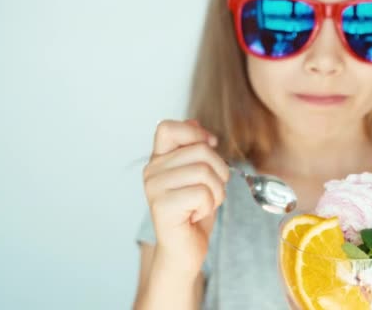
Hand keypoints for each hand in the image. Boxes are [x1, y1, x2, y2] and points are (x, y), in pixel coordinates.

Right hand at [142, 119, 228, 271]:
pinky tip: (195, 216)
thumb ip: (194, 148)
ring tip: (202, 205)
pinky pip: (202, 193)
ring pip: (205, 172)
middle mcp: (152, 171)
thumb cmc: (194, 211)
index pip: (168, 127)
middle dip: (219, 173)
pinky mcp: (162, 206)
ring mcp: (154, 188)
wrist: (185, 249)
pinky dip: (209, 206)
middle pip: (201, 151)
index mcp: (158, 159)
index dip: (195, 134)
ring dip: (216, 192)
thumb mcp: (199, 175)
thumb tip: (194, 122)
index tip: (209, 147)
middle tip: (208, 193)